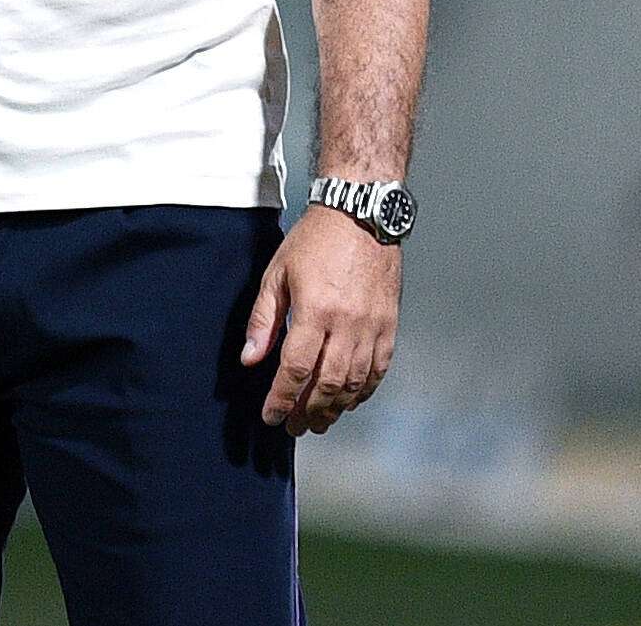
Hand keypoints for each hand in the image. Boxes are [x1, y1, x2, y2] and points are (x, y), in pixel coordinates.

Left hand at [240, 203, 400, 435]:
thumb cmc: (315, 240)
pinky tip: (349, 400)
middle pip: (327, 383)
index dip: (282, 398)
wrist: (360, 214)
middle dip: (308, 411)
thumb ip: (263, 320)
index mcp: (316, 310)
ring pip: (355, 381)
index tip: (271, 416)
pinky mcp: (390, 324)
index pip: (296, 368)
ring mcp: (373, 326)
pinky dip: (364, 390)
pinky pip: (379, 368)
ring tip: (318, 420)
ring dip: (335, 407)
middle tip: (295, 427)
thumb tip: (250, 359)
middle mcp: (348, 323)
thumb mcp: (276, 274)